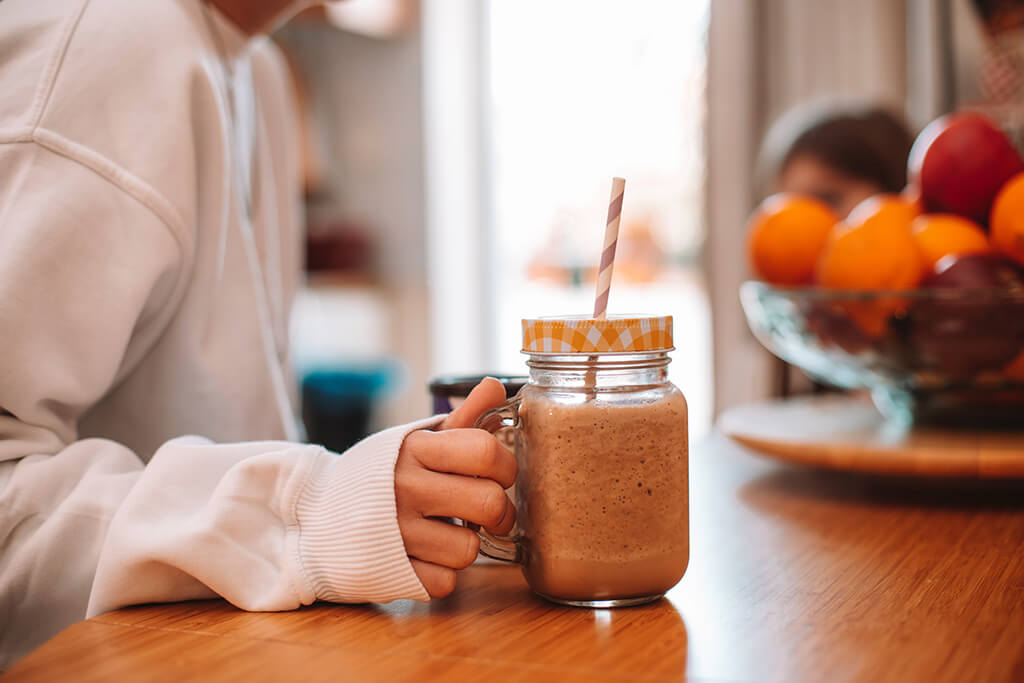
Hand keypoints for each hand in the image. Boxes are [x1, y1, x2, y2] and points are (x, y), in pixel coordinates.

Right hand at [396, 378, 516, 597]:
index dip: (504, 464)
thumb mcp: (413, 440)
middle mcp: (405, 488)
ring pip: (470, 549)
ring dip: (465, 545)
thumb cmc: (378, 475)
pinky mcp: (391, 573)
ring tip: (447, 533)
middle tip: (488, 511)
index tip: (496, 473)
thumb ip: (460, 419)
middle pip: (489, 503)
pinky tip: (426, 556)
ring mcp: (397, 533)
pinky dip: (441, 573)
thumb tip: (496, 387)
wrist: (312, 514)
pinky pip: (445, 582)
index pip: (486, 450)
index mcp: (415, 449)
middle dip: (500, 512)